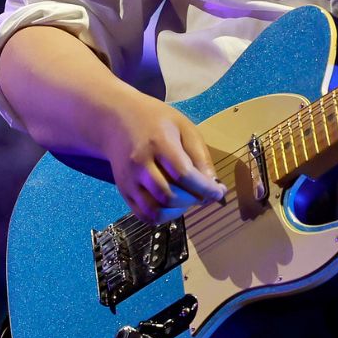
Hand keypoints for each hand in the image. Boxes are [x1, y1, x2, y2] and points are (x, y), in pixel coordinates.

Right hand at [95, 91, 225, 224]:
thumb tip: (213, 184)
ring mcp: (128, 180)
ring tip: (190, 199)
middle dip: (194, 200)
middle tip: (206, 194)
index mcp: (158, 144)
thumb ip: (200, 155)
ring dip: (179, 211)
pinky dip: (163, 216)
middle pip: (169, 195)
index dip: (205, 188)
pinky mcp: (123, 191)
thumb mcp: (185, 128)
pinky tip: (175, 206)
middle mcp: (139, 164)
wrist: (117, 120)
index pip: (183, 175)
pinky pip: (143, 214)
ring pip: (154, 210)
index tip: (219, 192)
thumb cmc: (157, 121)